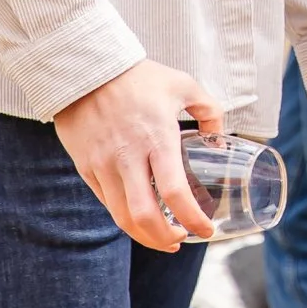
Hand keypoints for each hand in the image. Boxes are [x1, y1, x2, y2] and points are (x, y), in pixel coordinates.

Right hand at [55, 60, 224, 249]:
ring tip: (162, 237)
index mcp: (157, 139)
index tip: (207, 230)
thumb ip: (209, 110)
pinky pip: (106, 203)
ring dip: (145, 236)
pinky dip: (124, 217)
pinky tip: (139, 217)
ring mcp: (103, 165)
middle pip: (145, 217)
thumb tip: (221, 137)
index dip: (193, 220)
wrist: (85, 67)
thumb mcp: (183, 85)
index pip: (175, 193)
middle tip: (182, 240)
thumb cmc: (138, 76)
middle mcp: (128, 157)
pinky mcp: (86, 167)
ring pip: (122, 217)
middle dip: (166, 240)